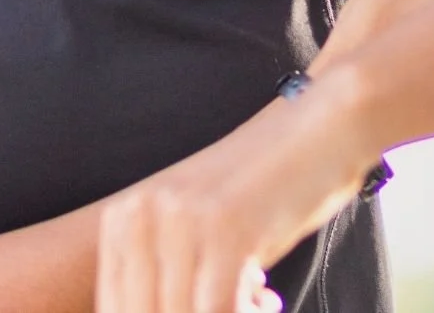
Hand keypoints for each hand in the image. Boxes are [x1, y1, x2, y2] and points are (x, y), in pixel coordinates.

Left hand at [95, 191, 282, 312]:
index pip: (115, 305)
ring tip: (257, 305)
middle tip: (232, 305)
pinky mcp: (227, 227)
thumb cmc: (260, 194)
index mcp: (123, 218)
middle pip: (145, 310)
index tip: (197, 306)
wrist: (317, 137)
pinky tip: (267, 303)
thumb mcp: (195, 229)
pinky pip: (220, 306)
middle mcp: (142, 215)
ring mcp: (183, 219)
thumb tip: (152, 310)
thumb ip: (164, 274)